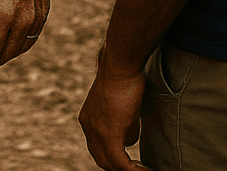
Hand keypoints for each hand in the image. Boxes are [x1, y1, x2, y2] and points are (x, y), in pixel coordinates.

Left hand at [79, 51, 148, 170]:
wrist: (121, 67)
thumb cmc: (126, 80)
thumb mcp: (124, 108)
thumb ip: (124, 126)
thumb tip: (129, 141)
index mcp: (88, 119)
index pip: (98, 148)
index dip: (114, 159)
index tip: (131, 164)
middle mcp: (88, 126)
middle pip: (101, 159)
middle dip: (119, 168)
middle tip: (139, 170)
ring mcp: (96, 131)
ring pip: (109, 163)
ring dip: (128, 170)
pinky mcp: (109, 134)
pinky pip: (120, 163)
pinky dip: (133, 170)